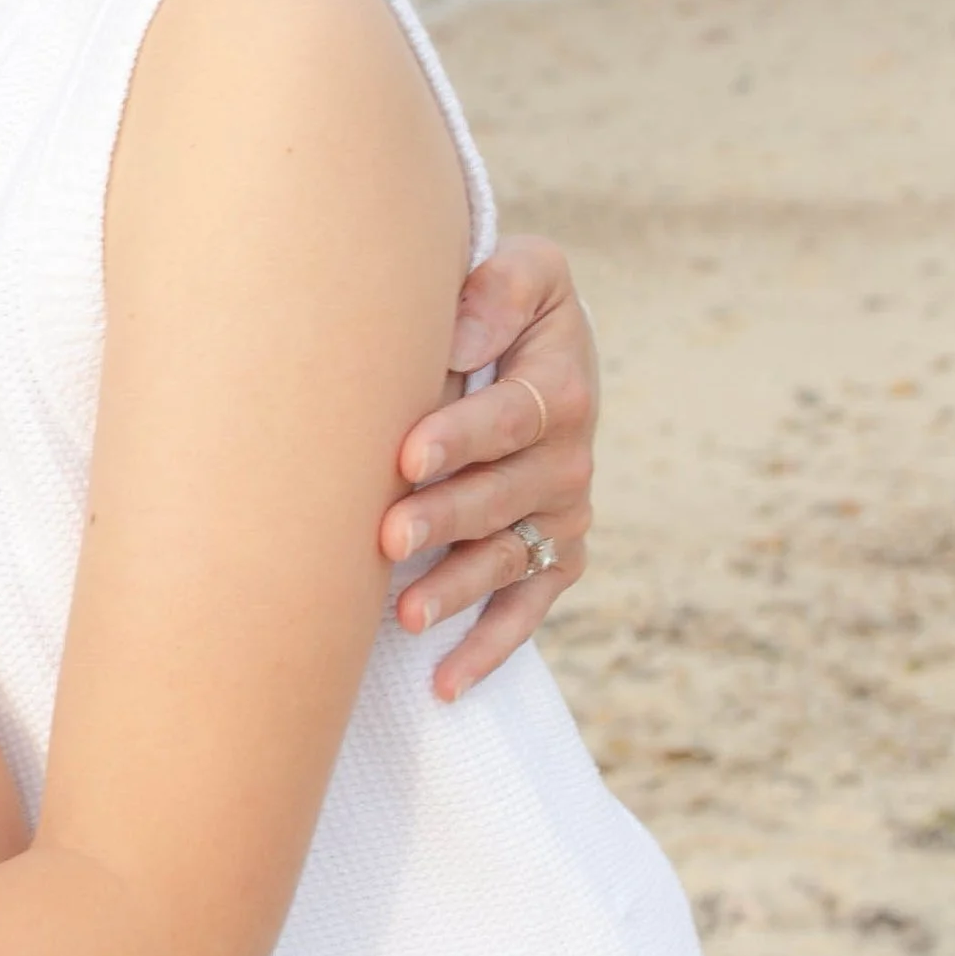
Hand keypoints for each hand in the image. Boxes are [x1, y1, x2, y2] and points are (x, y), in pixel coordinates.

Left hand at [382, 230, 596, 698]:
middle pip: (502, 498)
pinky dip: (488, 650)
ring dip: (457, 590)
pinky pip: (525, 611)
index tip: (406, 456)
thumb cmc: (504, 304)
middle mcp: (568, 460)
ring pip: (506, 561)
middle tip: (386, 537)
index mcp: (560, 390)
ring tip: (402, 614)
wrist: (535, 348)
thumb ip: (500, 289)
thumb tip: (459, 344)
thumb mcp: (524, 271)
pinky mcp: (551, 558)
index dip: (459, 438)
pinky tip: (442, 684)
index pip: (510, 420)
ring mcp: (559, 516)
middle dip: (443, 519)